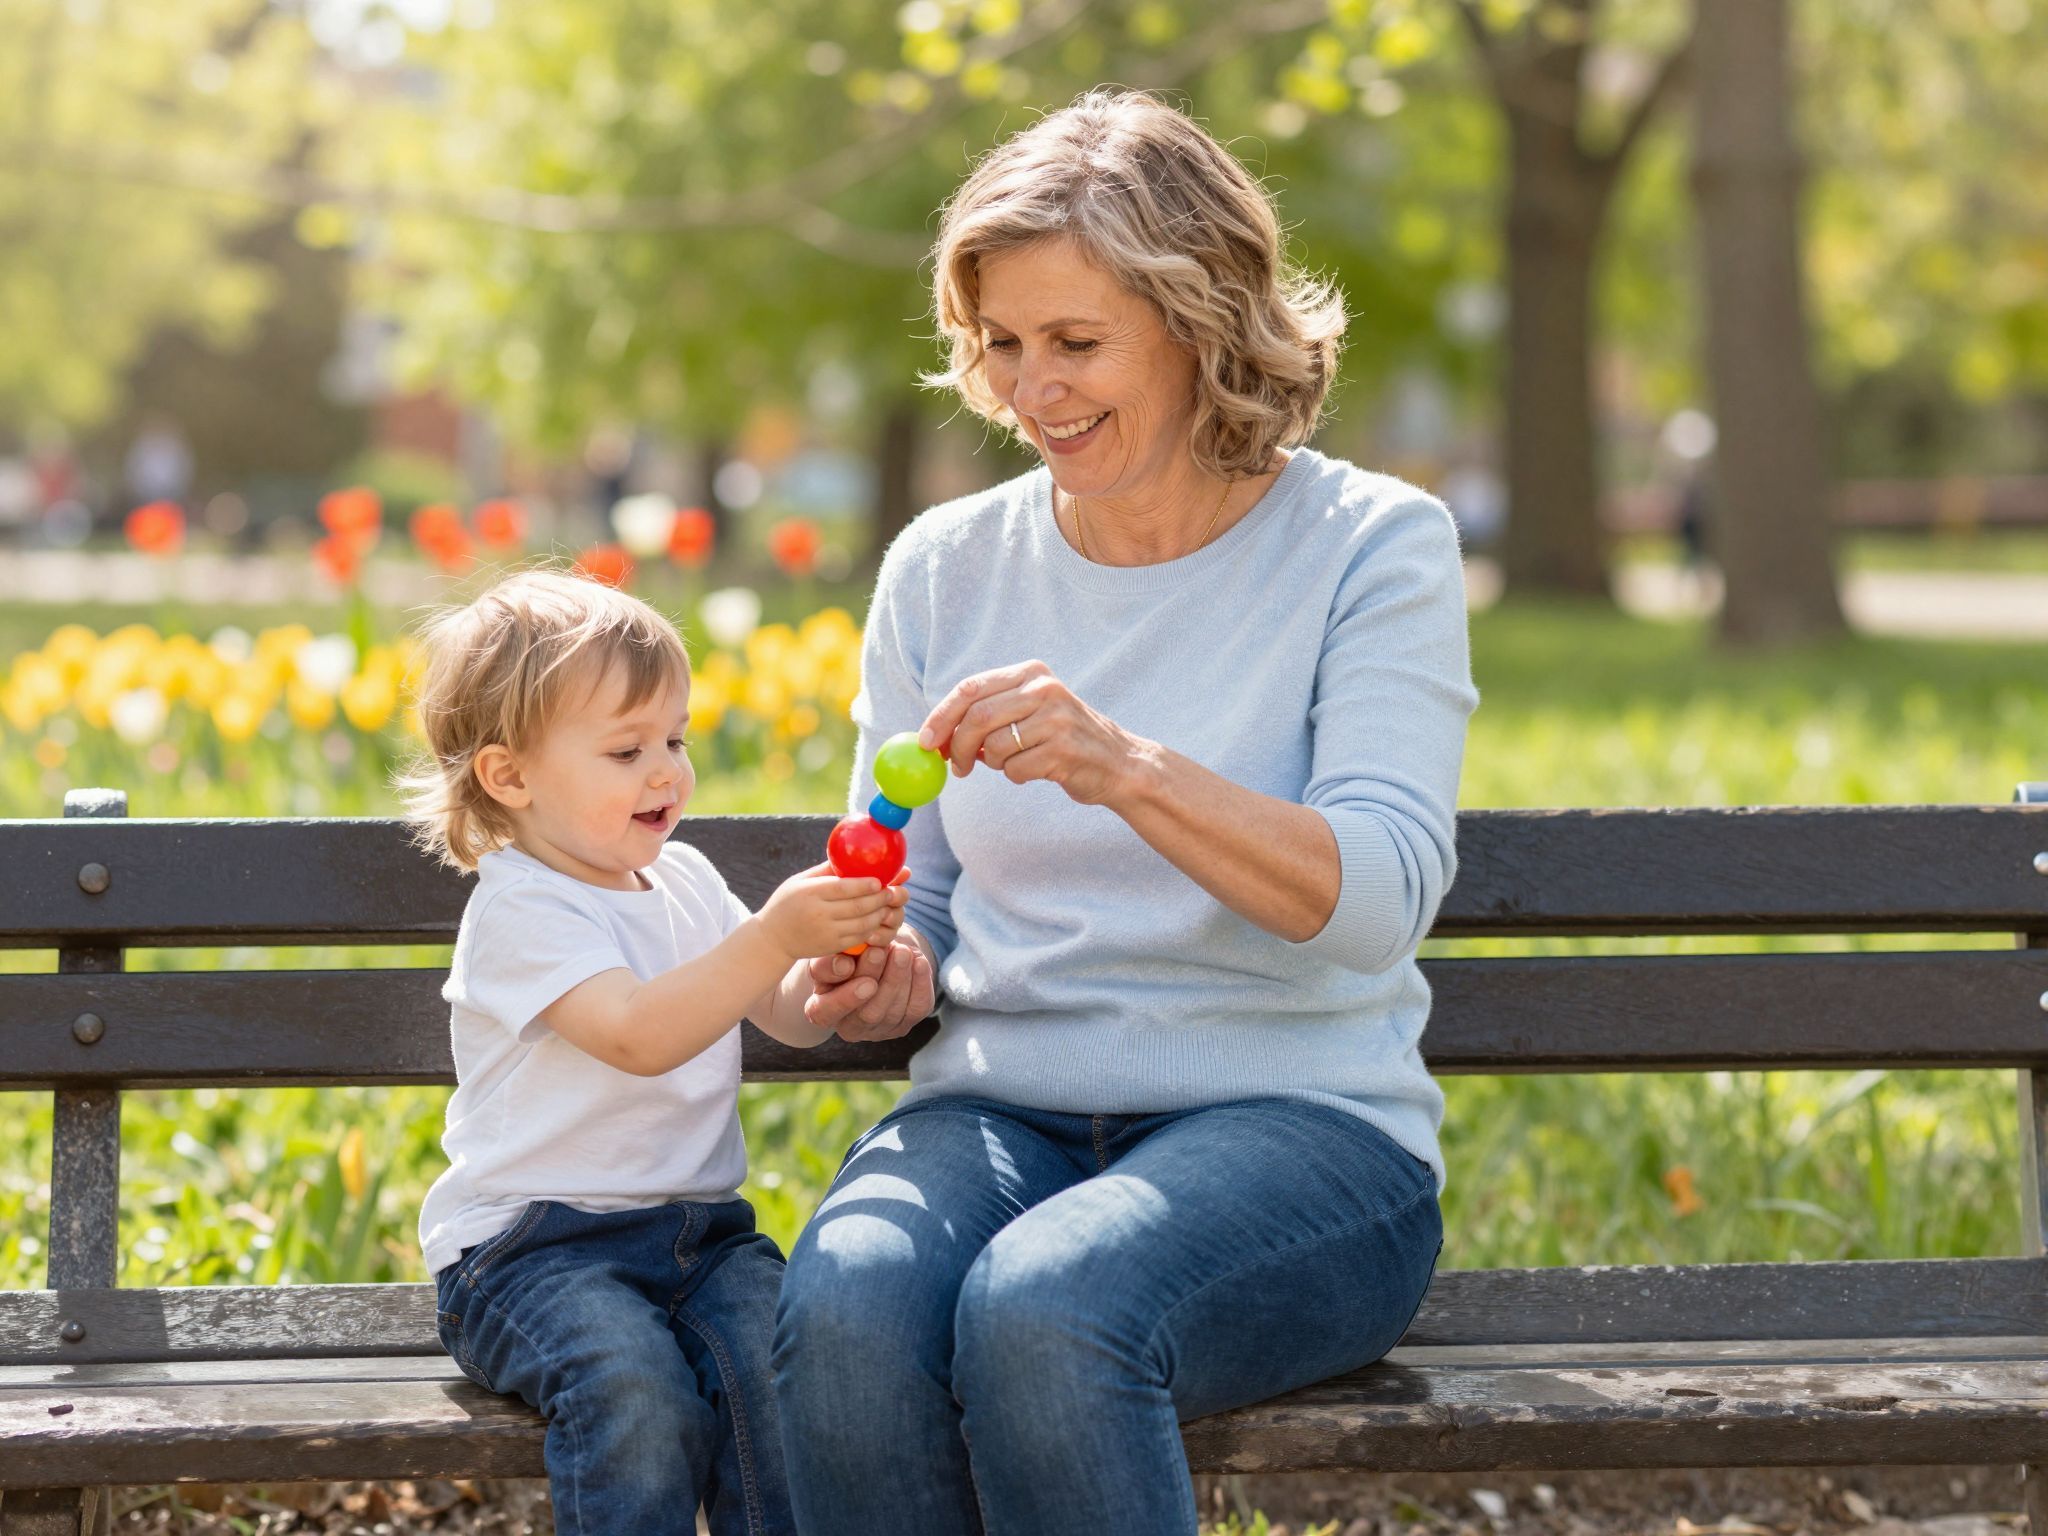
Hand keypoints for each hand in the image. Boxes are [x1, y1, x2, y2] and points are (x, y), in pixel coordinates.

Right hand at [756, 862, 903, 961]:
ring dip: (880, 914)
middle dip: (880, 898)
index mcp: (811, 893)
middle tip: (893, 891)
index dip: (865, 884)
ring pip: (863, 924)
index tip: (880, 880)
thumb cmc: (788, 902)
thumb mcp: (800, 881)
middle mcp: (818, 914)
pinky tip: (876, 919)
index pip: (843, 888)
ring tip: (888, 904)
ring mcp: (826, 932)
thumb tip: (853, 854)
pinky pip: (858, 937)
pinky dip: (871, 928)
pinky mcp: (831, 946)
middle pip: (858, 906)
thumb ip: (826, 870)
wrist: (772, 938)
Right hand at [805, 907, 934, 1039]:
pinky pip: (917, 1008)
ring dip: (898, 978)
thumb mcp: (832, 952)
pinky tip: (918, 962)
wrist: (876, 956)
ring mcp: (879, 1030)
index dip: (842, 996)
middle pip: (866, 1013)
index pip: (825, 1012)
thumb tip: (845, 963)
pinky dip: (920, 983)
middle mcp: (849, 1027)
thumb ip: (831, 958)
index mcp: (821, 1010)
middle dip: (876, 980)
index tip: (849, 966)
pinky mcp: (905, 1024)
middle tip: (880, 951)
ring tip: (901, 951)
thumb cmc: (846, 954)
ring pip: (892, 1011)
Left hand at [919, 659, 1143, 806]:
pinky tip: (1037, 770)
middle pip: (977, 718)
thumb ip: (988, 712)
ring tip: (1013, 762)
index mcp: (1031, 673)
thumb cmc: (1062, 737)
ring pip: (993, 747)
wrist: (1118, 761)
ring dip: (993, 764)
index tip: (925, 741)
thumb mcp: (1029, 710)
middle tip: (955, 767)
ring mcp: (1056, 719)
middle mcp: (1044, 689)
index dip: (941, 716)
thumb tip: (934, 735)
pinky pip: (1015, 770)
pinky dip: (1016, 776)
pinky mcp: (1063, 751)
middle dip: (956, 747)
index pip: (970, 688)